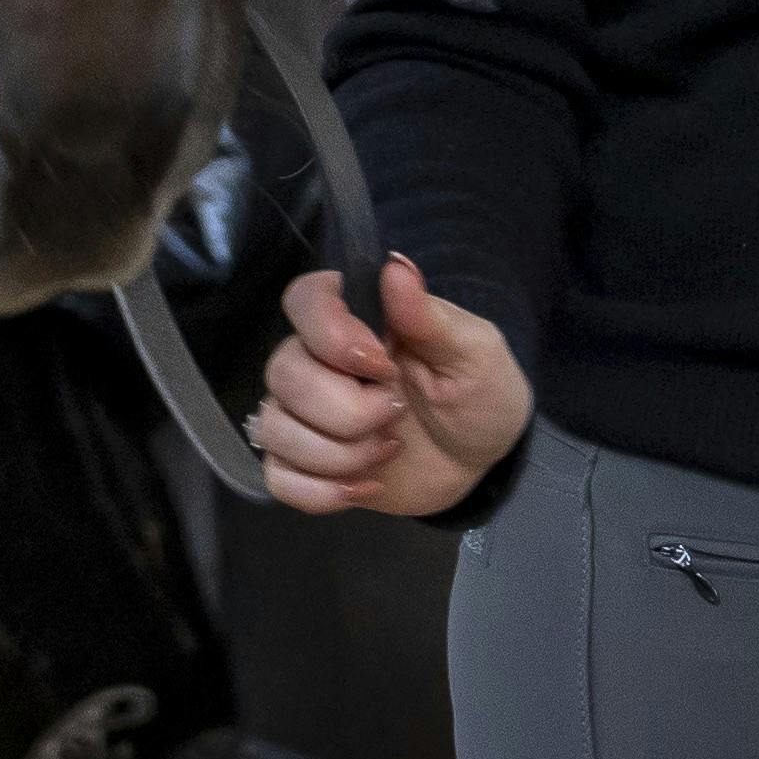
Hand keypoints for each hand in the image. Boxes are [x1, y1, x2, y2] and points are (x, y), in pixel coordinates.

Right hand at [253, 256, 533, 518]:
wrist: (482, 461)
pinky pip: (278, 478)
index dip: (329, 333)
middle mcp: (319, 362)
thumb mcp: (474, 351)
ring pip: (276, 428)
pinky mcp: (306, 465)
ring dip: (339, 454)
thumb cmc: (480, 392)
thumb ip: (429, 316)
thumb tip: (396, 267)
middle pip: (284, 373)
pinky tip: (364, 486)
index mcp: (357, 322)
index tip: (382, 363)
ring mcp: (306, 415)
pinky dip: (320, 491)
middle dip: (347, 410)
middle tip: (398, 415)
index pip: (303, 300)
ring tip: (388, 452)